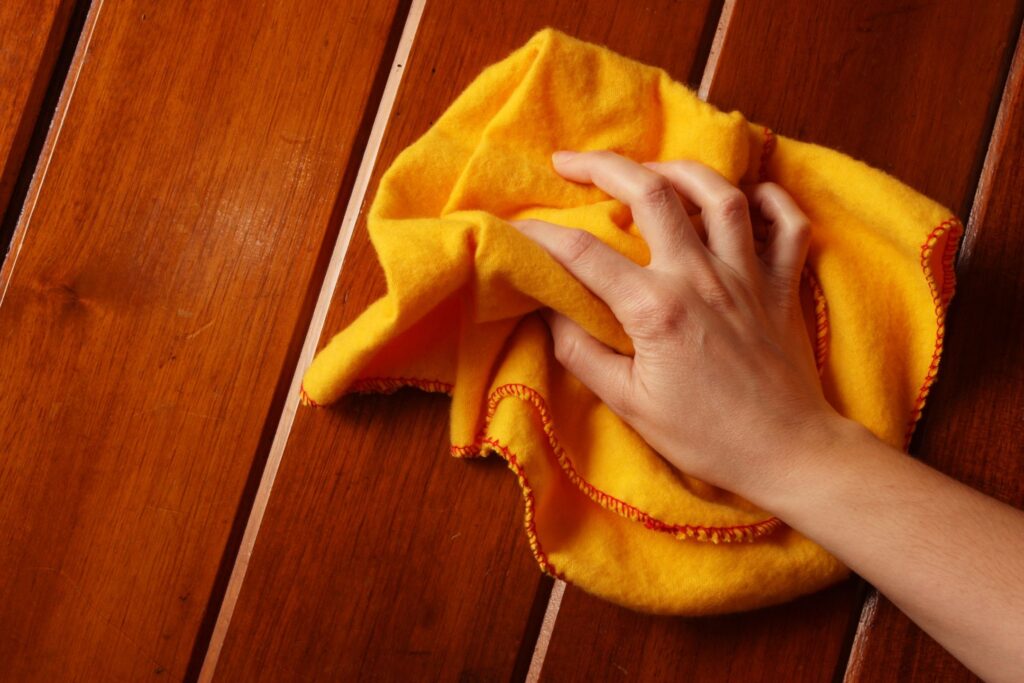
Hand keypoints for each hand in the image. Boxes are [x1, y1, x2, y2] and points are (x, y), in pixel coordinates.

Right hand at [512, 150, 846, 499]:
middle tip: (570, 161)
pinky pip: (788, 224)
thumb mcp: (628, 405)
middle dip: (604, 166)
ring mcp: (748, 275)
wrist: (787, 452)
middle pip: (652, 193)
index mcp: (656, 308)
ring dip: (681, 170)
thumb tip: (550, 312)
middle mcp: (701, 276)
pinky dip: (772, 201)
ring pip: (720, 194)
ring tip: (652, 171)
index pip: (585, 254)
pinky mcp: (783, 284)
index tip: (517, 227)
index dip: (543, 234)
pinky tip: (748, 197)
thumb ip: (582, 353)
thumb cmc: (705, 436)